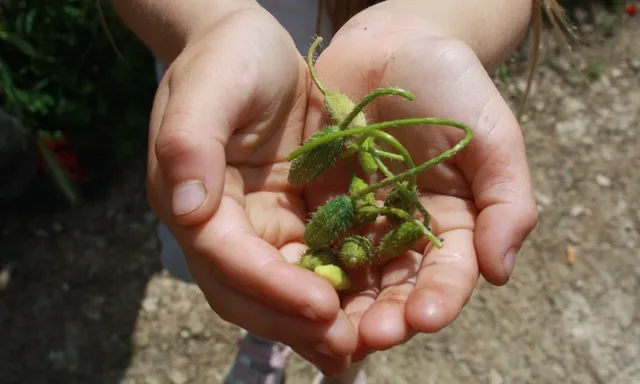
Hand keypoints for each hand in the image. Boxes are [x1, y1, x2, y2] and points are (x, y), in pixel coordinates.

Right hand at [146, 8, 357, 368]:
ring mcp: (257, 227)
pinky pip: (312, 267)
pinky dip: (335, 295)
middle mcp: (221, 224)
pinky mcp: (293, 220)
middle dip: (294, 321)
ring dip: (315, 325)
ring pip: (279, 291)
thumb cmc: (228, 57)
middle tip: (346, 347)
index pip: (226, 256)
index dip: (269, 285)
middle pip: (249, 291)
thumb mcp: (210, 84)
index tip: (320, 305)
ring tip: (358, 351)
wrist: (255, 50)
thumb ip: (189, 141)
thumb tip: (186, 210)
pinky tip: (365, 318)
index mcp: (193, 198)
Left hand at [302, 8, 537, 364]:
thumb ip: (507, 201)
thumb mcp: (493, 136)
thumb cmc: (452, 85)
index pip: (448, 274)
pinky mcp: (322, 202)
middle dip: (386, 315)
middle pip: (396, 287)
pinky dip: (308, 268)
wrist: (394, 43)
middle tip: (370, 336)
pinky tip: (296, 287)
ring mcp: (361, 219)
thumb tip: (500, 272)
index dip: (439, 298)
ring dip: (344, 306)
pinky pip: (314, 241)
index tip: (425, 318)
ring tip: (332, 329)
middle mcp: (405, 231)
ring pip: (352, 275)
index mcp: (452, 223)